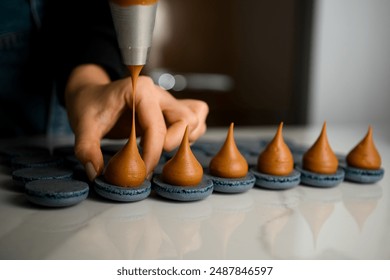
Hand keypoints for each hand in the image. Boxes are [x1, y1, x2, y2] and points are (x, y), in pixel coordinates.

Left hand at [65, 64, 208, 180]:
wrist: (92, 94)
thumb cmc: (90, 105)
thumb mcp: (83, 125)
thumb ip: (87, 149)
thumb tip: (96, 173)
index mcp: (140, 90)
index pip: (157, 127)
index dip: (151, 154)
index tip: (140, 172)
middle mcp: (159, 93)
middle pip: (187, 119)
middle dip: (174, 144)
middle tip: (153, 159)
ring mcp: (168, 101)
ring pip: (195, 119)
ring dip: (185, 140)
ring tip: (162, 152)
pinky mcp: (171, 110)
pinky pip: (195, 119)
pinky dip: (190, 135)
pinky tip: (170, 144)